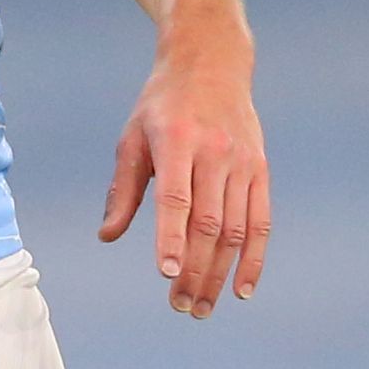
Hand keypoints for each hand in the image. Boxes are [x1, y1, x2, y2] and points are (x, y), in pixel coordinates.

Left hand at [99, 38, 266, 318]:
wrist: (211, 62)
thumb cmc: (161, 105)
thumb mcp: (132, 137)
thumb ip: (123, 189)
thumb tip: (107, 236)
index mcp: (176, 141)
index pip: (176, 197)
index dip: (172, 237)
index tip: (167, 273)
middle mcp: (214, 152)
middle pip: (209, 223)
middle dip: (195, 270)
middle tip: (180, 307)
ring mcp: (242, 161)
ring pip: (235, 229)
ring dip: (219, 273)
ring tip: (201, 307)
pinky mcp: (259, 168)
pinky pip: (261, 221)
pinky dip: (254, 258)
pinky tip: (242, 289)